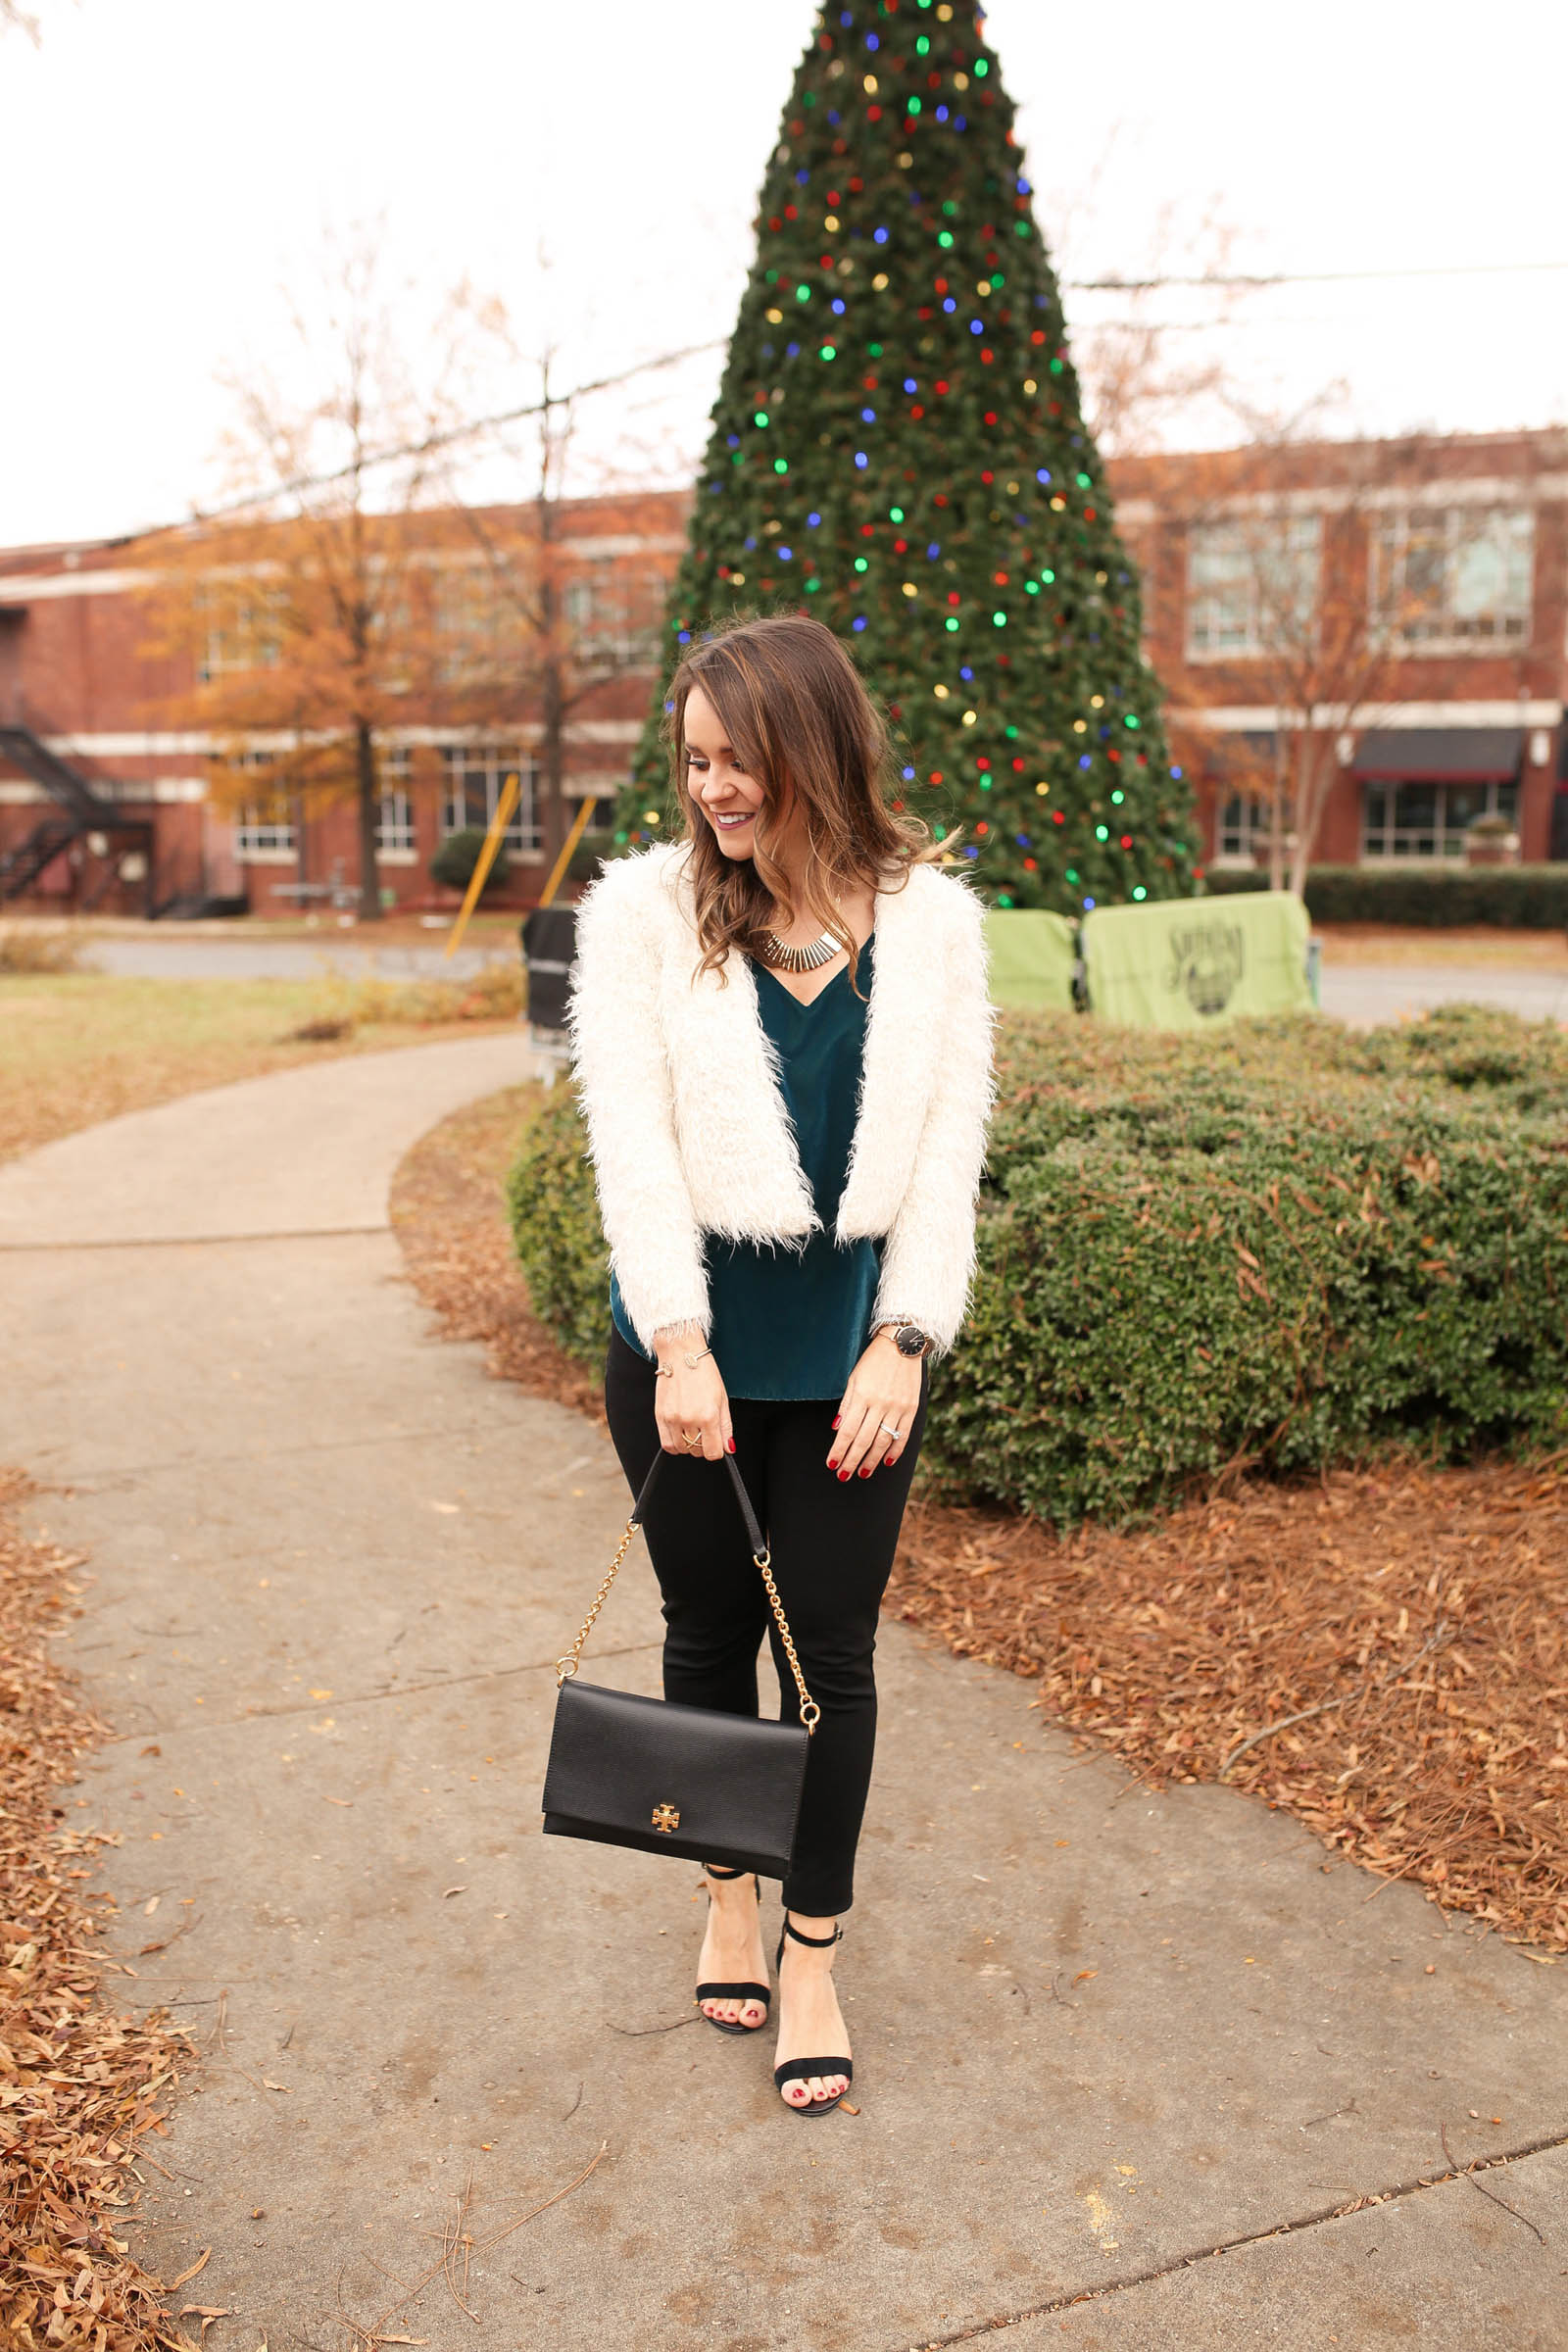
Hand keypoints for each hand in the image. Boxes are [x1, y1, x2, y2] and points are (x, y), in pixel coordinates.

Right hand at [654, 1333, 732, 1461]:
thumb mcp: (722, 1399)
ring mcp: (673, 1419)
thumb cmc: (704, 1372)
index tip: (717, 1445)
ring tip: (693, 1430)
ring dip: (689, 1446)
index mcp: (709, 1415)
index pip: (712, 1452)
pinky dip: (675, 1445)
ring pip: (682, 1450)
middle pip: (697, 1452)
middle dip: (704, 1446)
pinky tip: (680, 1435)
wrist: (681, 1354)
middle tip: (705, 1432)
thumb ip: (726, 1427)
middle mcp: (690, 1419)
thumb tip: (728, 1448)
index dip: (717, 1451)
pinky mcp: (659, 1416)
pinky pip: (666, 1444)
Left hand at [828, 1329, 922, 1480]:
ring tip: (863, 1473)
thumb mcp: (853, 1377)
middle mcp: (880, 1403)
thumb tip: (837, 1429)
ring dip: (871, 1460)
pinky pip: (903, 1434)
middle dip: (852, 1460)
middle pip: (863, 1440)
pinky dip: (895, 1450)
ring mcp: (898, 1407)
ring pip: (883, 1441)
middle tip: (844, 1475)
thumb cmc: (873, 1361)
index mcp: (862, 1395)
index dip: (839, 1450)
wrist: (903, 1344)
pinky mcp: (912, 1408)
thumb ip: (846, 1404)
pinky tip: (886, 1461)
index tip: (832, 1464)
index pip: (847, 1431)